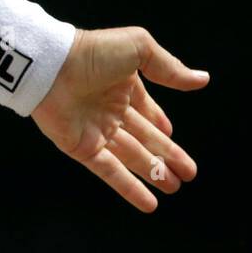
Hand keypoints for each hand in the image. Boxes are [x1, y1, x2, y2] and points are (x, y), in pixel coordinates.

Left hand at [29, 26, 207, 211]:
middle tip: (186, 175)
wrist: (51, 67)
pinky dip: (128, 188)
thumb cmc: (93, 53)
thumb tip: (202, 79)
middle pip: (143, 139)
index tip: (172, 137)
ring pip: (130, 157)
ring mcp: (95, 130)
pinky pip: (108, 171)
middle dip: (165, 157)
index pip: (146, 111)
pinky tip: (148, 203)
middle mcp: (109, 110)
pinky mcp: (81, 148)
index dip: (159, 126)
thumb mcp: (139, 49)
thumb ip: (169, 67)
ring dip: (152, 174)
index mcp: (122, 86)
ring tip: (173, 187)